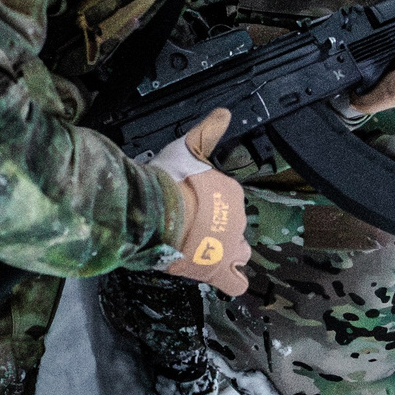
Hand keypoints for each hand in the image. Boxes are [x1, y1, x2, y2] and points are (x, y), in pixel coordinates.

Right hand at [159, 108, 251, 296]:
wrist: (156, 213)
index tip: (193, 202)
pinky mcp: (218, 271)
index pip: (230, 200)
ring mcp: (230, 247)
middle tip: (193, 225)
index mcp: (232, 192)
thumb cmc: (170, 180)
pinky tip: (221, 277)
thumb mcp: (189, 147)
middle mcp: (238, 219)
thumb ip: (208, 131)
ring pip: (239, 252)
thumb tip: (225, 112)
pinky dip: (231, 280)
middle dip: (220, 228)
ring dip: (226, 252)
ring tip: (203, 250)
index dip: (212, 203)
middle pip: (235, 226)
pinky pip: (235, 282)